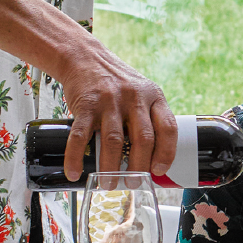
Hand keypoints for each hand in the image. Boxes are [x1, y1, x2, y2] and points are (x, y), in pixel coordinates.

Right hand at [56, 44, 176, 182]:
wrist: (84, 58)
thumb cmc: (116, 82)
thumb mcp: (141, 92)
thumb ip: (149, 118)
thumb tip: (152, 158)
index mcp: (153, 96)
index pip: (168, 128)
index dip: (166, 152)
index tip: (159, 170)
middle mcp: (134, 98)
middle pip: (143, 139)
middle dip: (139, 167)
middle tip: (133, 184)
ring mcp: (109, 101)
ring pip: (114, 141)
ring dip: (111, 168)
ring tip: (108, 184)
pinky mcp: (85, 104)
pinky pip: (81, 136)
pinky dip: (76, 157)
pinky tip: (75, 172)